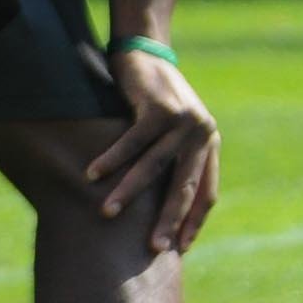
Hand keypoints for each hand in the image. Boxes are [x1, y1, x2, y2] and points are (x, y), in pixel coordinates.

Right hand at [85, 45, 221, 255]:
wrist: (146, 53)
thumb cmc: (153, 101)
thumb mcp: (172, 133)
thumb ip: (173, 163)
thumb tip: (157, 210)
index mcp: (209, 144)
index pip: (207, 193)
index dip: (193, 221)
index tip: (180, 248)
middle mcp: (202, 134)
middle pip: (185, 186)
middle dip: (168, 219)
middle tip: (152, 249)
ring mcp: (183, 120)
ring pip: (154, 166)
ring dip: (129, 192)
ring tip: (108, 213)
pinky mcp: (159, 107)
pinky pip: (133, 140)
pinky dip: (112, 158)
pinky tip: (93, 173)